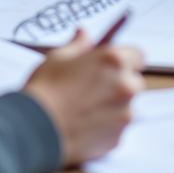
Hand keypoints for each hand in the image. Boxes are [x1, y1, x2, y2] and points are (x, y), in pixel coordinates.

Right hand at [24, 29, 143, 165]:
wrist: (35, 128)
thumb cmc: (46, 89)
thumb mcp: (58, 57)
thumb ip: (79, 44)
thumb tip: (84, 33)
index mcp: (114, 60)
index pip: (138, 55)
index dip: (125, 60)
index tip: (113, 65)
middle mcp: (125, 85)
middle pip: (134, 82)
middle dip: (120, 84)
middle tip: (95, 88)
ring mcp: (124, 114)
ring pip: (127, 107)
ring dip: (113, 107)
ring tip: (85, 109)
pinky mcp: (118, 138)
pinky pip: (117, 128)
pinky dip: (106, 126)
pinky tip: (84, 124)